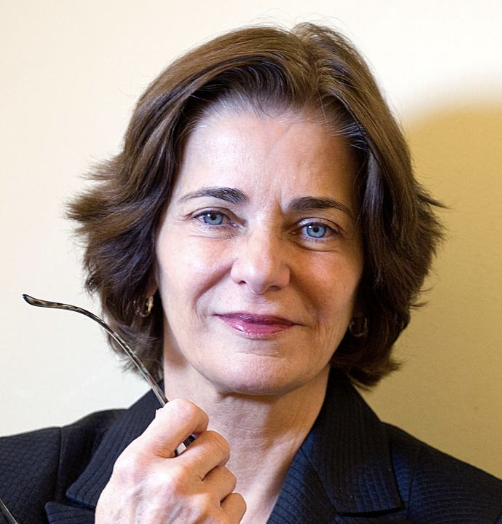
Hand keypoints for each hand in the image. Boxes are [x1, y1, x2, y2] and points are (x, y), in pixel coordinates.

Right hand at [95, 399, 245, 522]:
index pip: (184, 412)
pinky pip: (237, 501)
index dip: (195, 418)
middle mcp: (170, 481)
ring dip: (215, 487)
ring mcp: (197, 506)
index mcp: (139, 464)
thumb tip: (171, 419)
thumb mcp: (120, 486)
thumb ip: (147, 450)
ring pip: (228, 474)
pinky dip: (224, 512)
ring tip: (192, 506)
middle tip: (196, 470)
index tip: (194, 429)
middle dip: (210, 455)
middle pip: (217, 441)